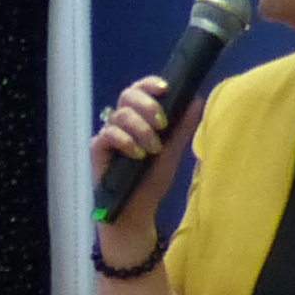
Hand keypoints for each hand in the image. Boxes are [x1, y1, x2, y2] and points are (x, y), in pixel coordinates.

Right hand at [90, 73, 190, 241]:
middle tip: (161, 123)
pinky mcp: (98, 149)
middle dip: (147, 105)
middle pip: (127, 95)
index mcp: (140, 118)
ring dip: (141, 129)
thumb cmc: (151, 181)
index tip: (165, 89)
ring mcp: (108, 135)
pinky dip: (126, 141)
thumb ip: (182, 127)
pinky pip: (108, 134)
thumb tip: (196, 100)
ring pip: (120, 115)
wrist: (136, 211)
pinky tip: (138, 155)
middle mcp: (122, 122)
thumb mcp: (173, 152)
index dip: (150, 84)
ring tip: (153, 149)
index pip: (140, 90)